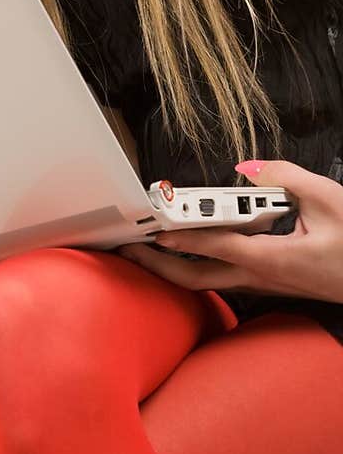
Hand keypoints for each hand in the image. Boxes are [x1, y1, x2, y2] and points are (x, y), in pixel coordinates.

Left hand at [117, 160, 342, 302]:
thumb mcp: (328, 201)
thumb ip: (286, 177)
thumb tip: (246, 167)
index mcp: (272, 259)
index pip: (217, 246)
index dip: (183, 237)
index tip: (154, 229)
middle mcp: (260, 277)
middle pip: (198, 279)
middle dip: (158, 267)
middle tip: (130, 250)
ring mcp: (262, 285)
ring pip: (207, 282)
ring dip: (174, 268)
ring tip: (147, 251)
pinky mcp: (267, 284)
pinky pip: (222, 279)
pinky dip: (197, 267)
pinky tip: (185, 253)